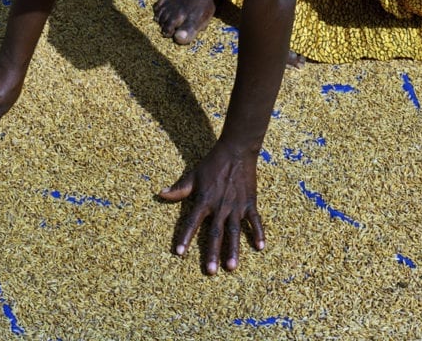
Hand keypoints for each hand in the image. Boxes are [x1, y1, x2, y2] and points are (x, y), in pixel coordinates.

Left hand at [158, 140, 264, 273]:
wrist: (236, 150)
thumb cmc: (212, 163)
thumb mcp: (194, 175)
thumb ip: (179, 188)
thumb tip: (160, 194)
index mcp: (204, 200)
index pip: (192, 222)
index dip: (185, 237)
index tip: (179, 254)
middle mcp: (220, 206)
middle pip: (215, 233)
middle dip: (213, 253)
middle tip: (211, 271)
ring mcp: (236, 205)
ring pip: (234, 231)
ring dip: (233, 249)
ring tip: (231, 267)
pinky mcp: (249, 202)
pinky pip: (254, 220)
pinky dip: (258, 233)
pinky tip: (260, 247)